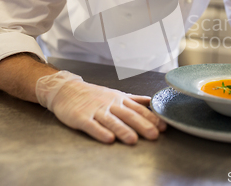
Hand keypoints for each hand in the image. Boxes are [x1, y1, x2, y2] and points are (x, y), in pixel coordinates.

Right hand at [36, 71, 166, 144]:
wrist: (67, 90)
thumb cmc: (93, 94)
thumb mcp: (116, 94)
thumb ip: (134, 100)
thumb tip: (152, 101)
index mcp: (120, 100)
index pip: (139, 109)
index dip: (151, 118)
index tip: (163, 127)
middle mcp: (110, 105)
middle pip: (128, 115)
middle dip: (142, 125)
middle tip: (154, 135)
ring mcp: (96, 111)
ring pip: (112, 121)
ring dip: (123, 130)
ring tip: (133, 140)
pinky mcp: (81, 118)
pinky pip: (92, 126)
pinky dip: (100, 132)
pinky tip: (108, 139)